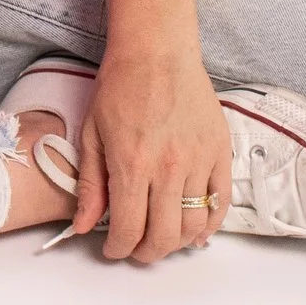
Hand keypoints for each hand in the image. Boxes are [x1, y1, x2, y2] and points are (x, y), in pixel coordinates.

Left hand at [69, 36, 232, 263]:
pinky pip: (221, 202)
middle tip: (137, 250)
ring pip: (194, 224)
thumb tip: (84, 226)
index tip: (113, 250)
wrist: (157, 50)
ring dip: (177, 242)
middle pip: (163, 235)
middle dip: (147, 253)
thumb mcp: (91, 133)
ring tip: (162, 239)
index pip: (128, 229)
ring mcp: (199, 161)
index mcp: (131, 164)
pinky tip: (196, 231)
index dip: (119, 249)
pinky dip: (210, 224)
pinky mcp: (221, 152)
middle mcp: (169, 167)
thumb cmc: (120, 86)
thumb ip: (89, 184)